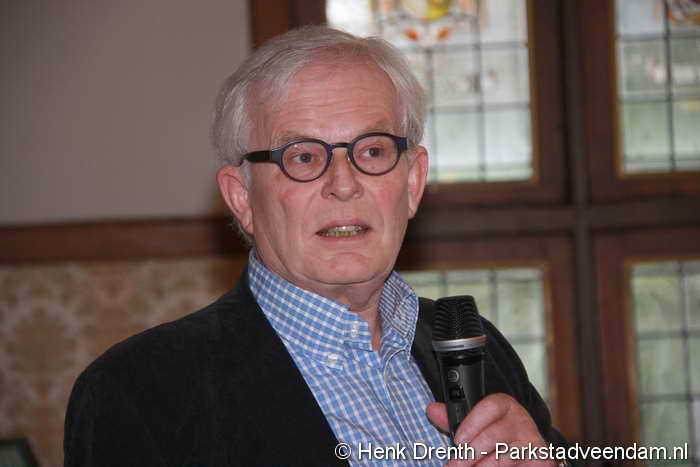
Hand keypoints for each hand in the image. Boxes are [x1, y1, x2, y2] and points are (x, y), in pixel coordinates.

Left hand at [426, 393, 555, 465]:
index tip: (458, 441)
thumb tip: (432, 409)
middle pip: (493, 436)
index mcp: (505, 405)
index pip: (490, 407)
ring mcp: (531, 442)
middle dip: (470, 454)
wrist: (528, 448)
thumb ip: (453, 418)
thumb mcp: (477, 422)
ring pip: (502, 458)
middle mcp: (521, 421)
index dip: (472, 424)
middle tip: (454, 464)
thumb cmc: (496, 432)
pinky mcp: (540, 461)